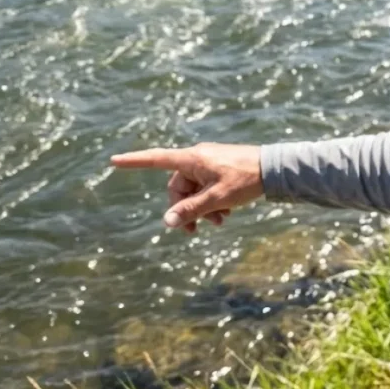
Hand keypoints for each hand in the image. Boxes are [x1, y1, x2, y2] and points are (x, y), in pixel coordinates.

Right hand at [110, 143, 263, 232]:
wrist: (276, 168)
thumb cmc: (246, 179)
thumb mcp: (217, 198)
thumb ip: (192, 210)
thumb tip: (168, 222)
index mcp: (192, 159)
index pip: (156, 159)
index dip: (134, 162)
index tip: (113, 161)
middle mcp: (197, 158)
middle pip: (178, 187)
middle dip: (186, 209)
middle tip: (197, 230)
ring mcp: (209, 163)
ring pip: (194, 190)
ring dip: (202, 208)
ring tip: (220, 222)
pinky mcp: (220, 168)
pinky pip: (206, 187)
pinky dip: (212, 201)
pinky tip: (226, 214)